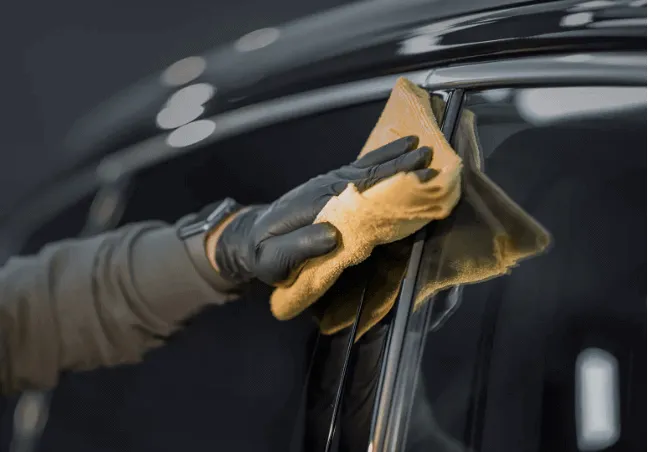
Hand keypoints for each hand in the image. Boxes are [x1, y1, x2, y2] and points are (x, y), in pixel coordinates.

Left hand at [213, 136, 435, 285]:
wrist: (250, 238)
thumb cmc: (263, 253)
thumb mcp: (274, 259)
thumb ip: (299, 247)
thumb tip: (333, 234)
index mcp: (315, 204)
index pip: (358, 191)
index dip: (388, 183)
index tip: (417, 177)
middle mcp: (325, 188)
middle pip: (367, 173)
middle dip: (400, 166)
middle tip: (432, 158)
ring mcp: (329, 185)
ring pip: (366, 167)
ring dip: (394, 158)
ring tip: (423, 148)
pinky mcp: (331, 187)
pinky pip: (359, 170)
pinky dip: (380, 159)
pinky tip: (397, 153)